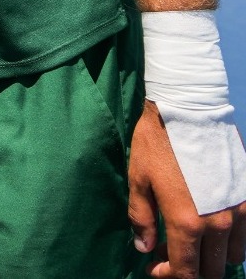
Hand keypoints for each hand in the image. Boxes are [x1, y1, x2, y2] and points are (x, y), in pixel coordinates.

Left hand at [129, 101, 245, 277]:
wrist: (190, 111)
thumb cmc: (157, 144)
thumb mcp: (139, 181)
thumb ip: (142, 220)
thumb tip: (145, 249)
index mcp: (187, 222)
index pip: (185, 271)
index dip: (169, 276)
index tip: (156, 269)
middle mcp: (219, 223)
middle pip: (212, 270)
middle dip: (190, 270)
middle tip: (170, 254)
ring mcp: (240, 212)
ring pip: (234, 256)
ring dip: (214, 257)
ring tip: (192, 241)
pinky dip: (231, 241)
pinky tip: (211, 228)